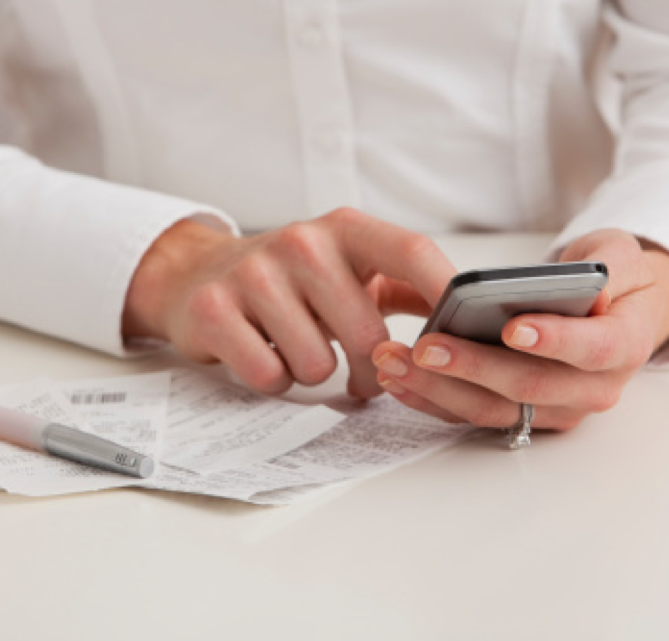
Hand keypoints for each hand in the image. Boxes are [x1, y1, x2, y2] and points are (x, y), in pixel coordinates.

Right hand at [123, 208, 455, 396]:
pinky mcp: (214, 309)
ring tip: (298, 349)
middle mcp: (301, 242)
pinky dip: (274, 382)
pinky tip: (265, 355)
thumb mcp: (347, 268)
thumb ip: (406, 286)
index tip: (468, 332)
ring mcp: (254, 274)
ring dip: (314, 375)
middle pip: (368, 334)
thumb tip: (471, 316)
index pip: (412, 251)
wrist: (196, 275)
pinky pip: (270, 376)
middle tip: (361, 374)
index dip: (446, 292)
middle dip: (371, 372)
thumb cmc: (290, 280)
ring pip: (317, 365)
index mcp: (345, 230)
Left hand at [371, 229, 668, 429]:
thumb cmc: (614, 280)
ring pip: (493, 409)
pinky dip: (432, 398)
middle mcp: (592, 389)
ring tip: (394, 361)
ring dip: (438, 389)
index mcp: (625, 347)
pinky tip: (398, 378)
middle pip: (529, 387)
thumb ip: (612, 266)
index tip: (511, 328)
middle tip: (425, 346)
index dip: (553, 341)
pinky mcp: (521, 417)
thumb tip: (588, 283)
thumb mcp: (622, 256)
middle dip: (472, 367)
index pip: (592, 349)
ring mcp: (555, 409)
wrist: (614, 313)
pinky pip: (472, 414)